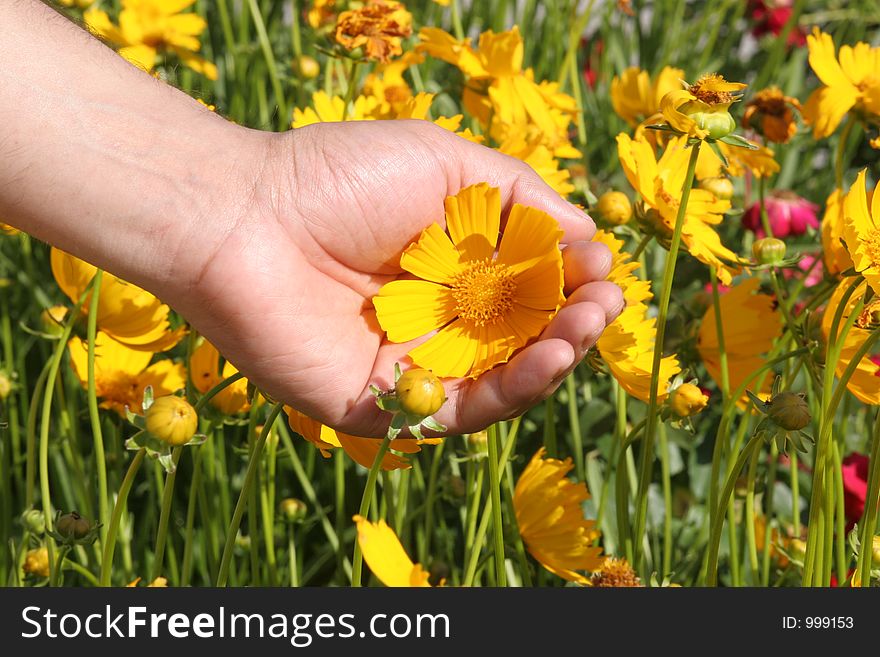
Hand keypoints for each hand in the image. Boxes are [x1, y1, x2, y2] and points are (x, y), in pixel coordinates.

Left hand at [175, 120, 622, 436]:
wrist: (240, 218)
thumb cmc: (336, 178)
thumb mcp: (445, 163)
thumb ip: (518, 199)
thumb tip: (588, 238)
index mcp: (448, 264)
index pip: (527, 284)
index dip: (569, 278)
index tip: (601, 264)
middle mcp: (434, 317)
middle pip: (522, 335)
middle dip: (572, 321)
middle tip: (606, 304)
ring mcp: (411, 363)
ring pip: (501, 379)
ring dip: (555, 357)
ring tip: (587, 326)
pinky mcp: (382, 404)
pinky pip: (460, 410)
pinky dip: (512, 390)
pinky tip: (548, 356)